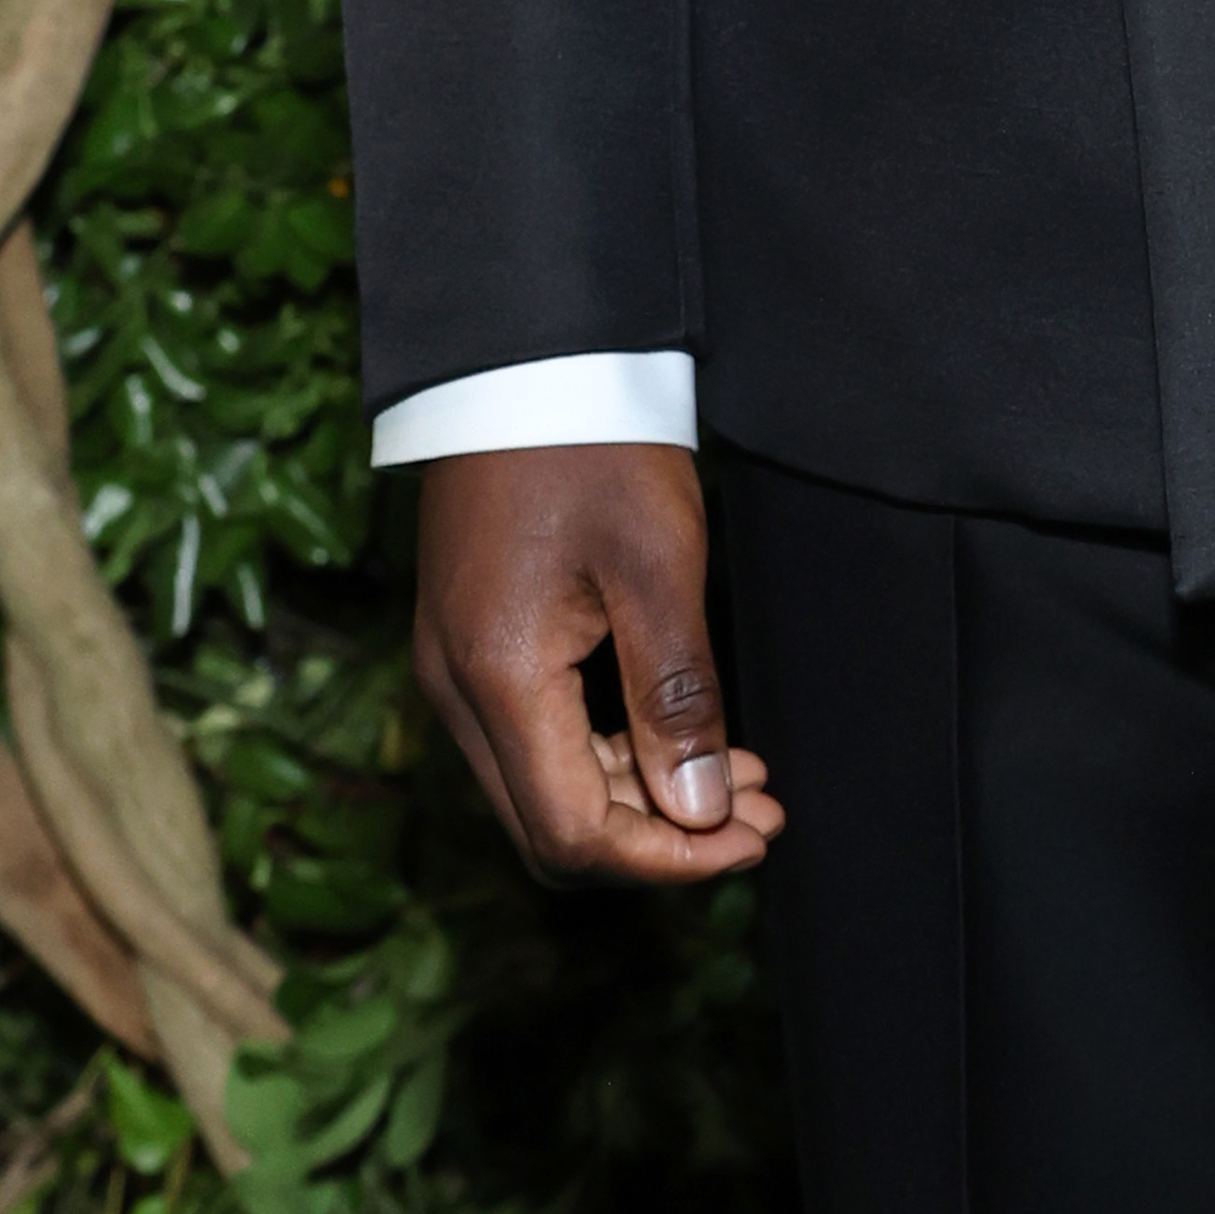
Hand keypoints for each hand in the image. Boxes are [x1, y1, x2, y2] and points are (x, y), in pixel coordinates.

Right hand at [413, 444, 783, 887]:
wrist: (522, 356)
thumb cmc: (591, 443)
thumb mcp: (655, 566)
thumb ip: (674, 696)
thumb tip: (699, 811)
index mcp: (496, 678)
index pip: (575, 831)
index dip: (668, 857)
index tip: (752, 836)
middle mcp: (456, 688)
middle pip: (552, 825)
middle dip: (660, 838)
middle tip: (760, 814)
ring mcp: (454, 664)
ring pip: (544, 785)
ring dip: (642, 797)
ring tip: (741, 778)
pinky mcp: (470, 639)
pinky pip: (533, 735)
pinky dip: (608, 752)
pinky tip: (677, 734)